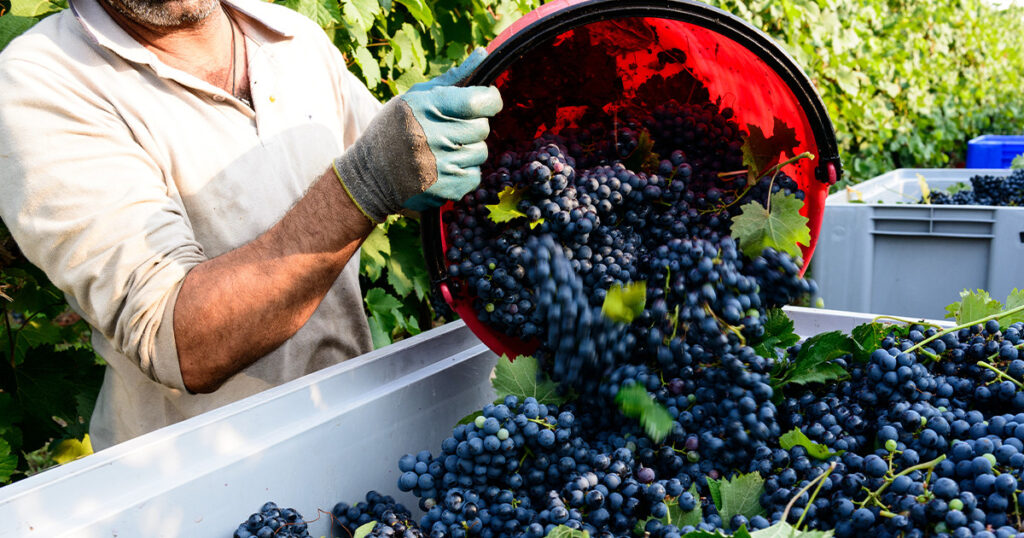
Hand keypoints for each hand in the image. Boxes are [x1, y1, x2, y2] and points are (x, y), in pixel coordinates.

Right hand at [333, 48, 502, 222]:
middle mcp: (433, 136)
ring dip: (468, 150)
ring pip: (480, 153)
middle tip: (451, 129)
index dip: (490, 100)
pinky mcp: (445, 189)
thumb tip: (483, 54)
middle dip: (473, 126)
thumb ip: (453, 78)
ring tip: (443, 150)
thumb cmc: (395, 128)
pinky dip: (464, 172)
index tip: (485, 101)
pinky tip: (442, 168)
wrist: (371, 174)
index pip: (479, 102)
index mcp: (426, 107)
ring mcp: (440, 166)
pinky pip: (475, 176)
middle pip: (483, 128)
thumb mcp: (415, 97)